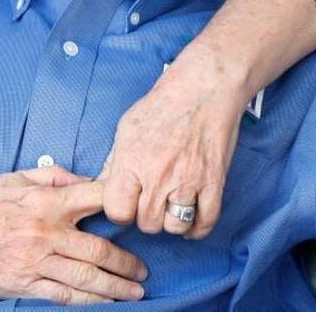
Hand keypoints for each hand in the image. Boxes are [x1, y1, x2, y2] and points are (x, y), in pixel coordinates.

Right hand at [0, 167, 146, 303]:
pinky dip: (88, 301)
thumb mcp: (16, 178)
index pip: (94, 199)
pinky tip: (105, 303)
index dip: (121, 205)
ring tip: (135, 291)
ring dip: (115, 287)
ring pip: (86, 278)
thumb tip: (85, 181)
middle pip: (98, 250)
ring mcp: (35, 262)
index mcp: (44, 202)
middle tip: (142, 270)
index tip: (139, 215)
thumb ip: (53, 175)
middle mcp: (44, 232)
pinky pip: (63, 296)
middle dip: (126, 263)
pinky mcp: (24, 284)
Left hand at [99, 40, 248, 238]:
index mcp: (131, 160)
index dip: (121, 211)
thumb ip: (114, 162)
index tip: (127, 204)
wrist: (204, 88)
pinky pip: (206, 223)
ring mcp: (188, 181)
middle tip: (151, 202)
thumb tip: (100, 188)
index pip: (117, 211)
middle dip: (146, 217)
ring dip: (172, 222)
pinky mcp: (214, 183)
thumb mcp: (126, 129)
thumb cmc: (163, 105)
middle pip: (147, 223)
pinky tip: (191, 217)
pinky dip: (198, 227)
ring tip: (171, 207)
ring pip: (175, 227)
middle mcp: (158, 175)